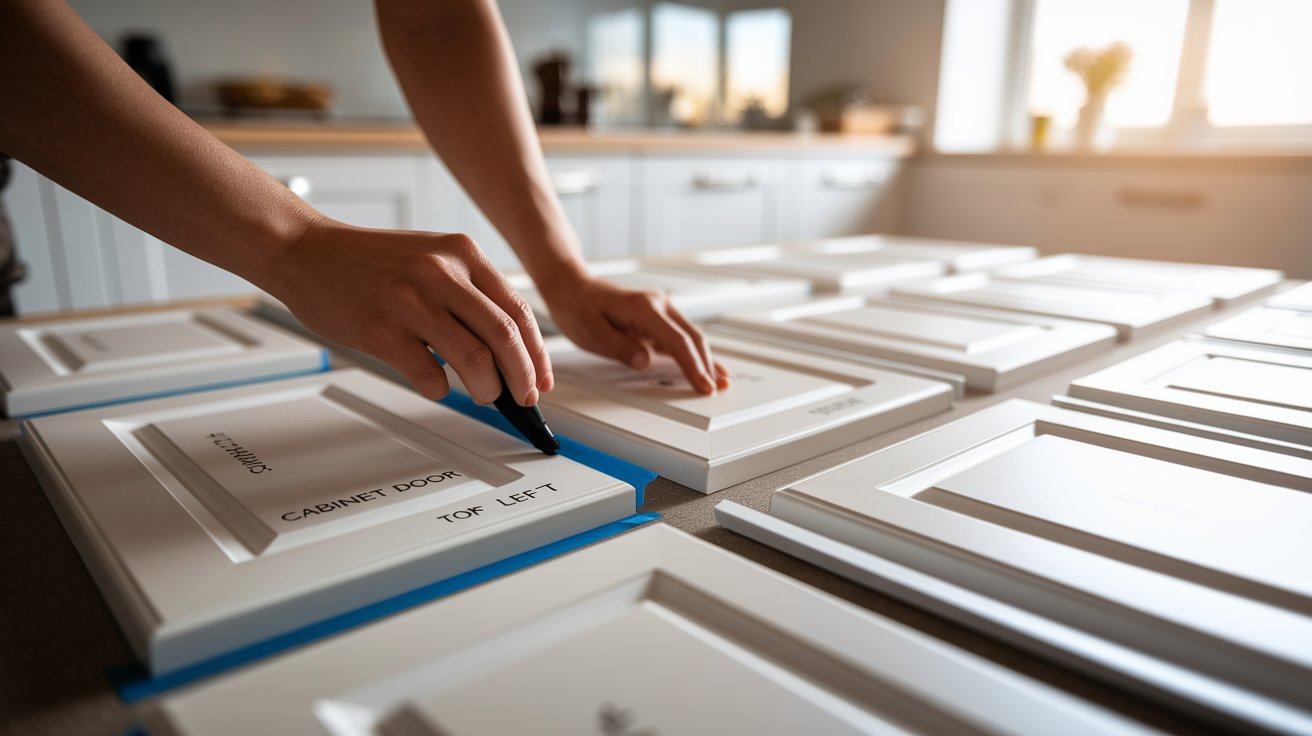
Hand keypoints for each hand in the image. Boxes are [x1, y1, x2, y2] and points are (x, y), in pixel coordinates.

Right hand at [270, 218, 550, 405]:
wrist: (305, 251)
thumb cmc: (368, 262)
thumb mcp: (431, 257)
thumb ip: (469, 291)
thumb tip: (510, 346)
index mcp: (462, 253)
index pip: (518, 311)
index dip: (537, 353)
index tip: (541, 379)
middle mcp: (442, 272)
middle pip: (506, 337)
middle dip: (523, 378)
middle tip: (524, 398)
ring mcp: (412, 301)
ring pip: (475, 360)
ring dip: (487, 389)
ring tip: (484, 395)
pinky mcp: (382, 330)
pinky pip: (429, 375)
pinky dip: (440, 389)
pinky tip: (435, 384)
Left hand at [539, 273, 730, 394]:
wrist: (573, 288)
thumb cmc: (579, 308)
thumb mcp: (591, 332)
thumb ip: (619, 347)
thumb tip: (645, 361)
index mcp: (645, 309)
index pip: (678, 341)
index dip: (693, 366)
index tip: (703, 384)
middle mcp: (658, 306)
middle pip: (692, 339)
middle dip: (707, 365)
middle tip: (715, 389)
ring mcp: (660, 311)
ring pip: (691, 337)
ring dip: (706, 360)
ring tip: (721, 380)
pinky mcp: (657, 320)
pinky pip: (681, 338)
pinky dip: (695, 354)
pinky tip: (707, 365)